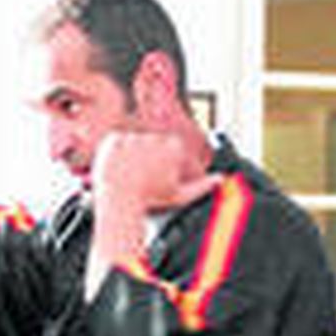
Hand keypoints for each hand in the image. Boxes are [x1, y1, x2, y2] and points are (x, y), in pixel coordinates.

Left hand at [90, 131, 220, 214]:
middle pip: (152, 144)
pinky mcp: (114, 138)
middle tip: (141, 177)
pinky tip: (119, 167)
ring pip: (134, 144)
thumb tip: (220, 180)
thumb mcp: (180, 195)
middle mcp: (154, 137)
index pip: (171, 150)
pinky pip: (117, 142)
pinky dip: (116, 153)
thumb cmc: (151, 199)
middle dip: (148, 158)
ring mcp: (134, 136)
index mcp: (174, 146)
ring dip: (132, 156)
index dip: (164, 165)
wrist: (119, 200)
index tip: (157, 177)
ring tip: (129, 175)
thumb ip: (202, 186)